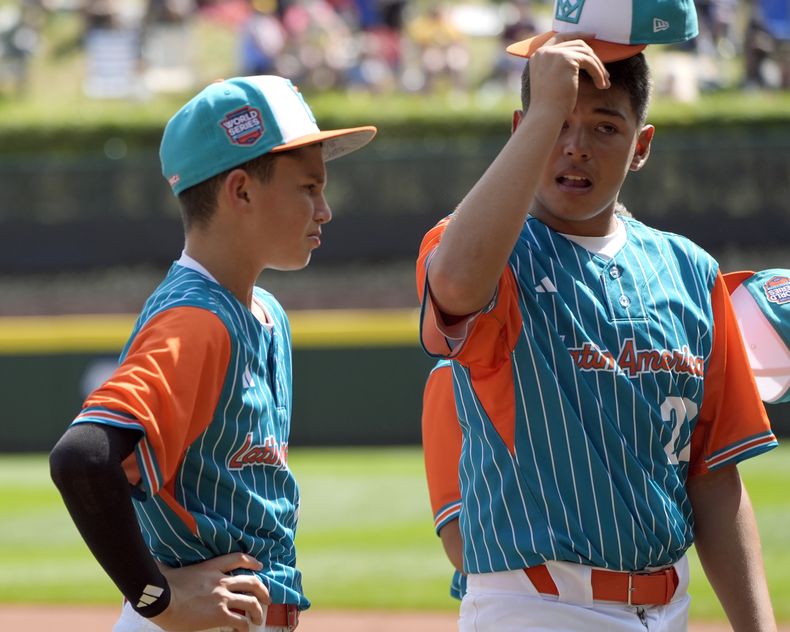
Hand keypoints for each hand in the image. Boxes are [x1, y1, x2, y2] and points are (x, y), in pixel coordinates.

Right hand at [151, 553, 270, 630]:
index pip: (237, 559)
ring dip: (258, 611)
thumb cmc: (161, 585)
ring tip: (259, 618)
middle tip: (266, 598)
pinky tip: (244, 630)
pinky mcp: (219, 614)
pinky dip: (245, 626)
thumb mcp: (171, 569)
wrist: (161, 599)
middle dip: (262, 590)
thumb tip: (157, 561)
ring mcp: (222, 598)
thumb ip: (170, 565)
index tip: (259, 566)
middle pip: (251, 582)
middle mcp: (221, 581)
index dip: (251, 561)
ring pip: (250, 602)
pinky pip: (240, 620)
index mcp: (211, 567)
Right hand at [527, 32, 609, 118]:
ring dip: (598, 67)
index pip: (560, 38)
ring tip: (605, 82)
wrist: (545, 114)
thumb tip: (583, 58)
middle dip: (593, 56)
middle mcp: (545, 51)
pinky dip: (598, 73)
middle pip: (576, 44)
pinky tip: (601, 85)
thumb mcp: (552, 81)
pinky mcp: (566, 59)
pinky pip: (589, 62)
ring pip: (586, 53)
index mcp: (538, 56)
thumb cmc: (549, 106)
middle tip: (604, 72)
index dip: (577, 35)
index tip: (593, 37)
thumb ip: (559, 66)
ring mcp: (555, 53)